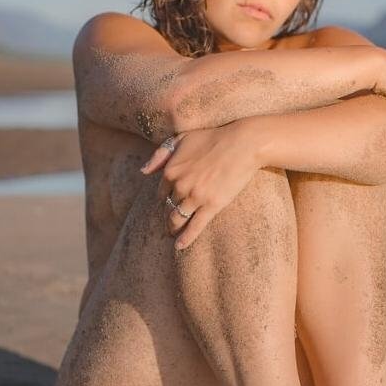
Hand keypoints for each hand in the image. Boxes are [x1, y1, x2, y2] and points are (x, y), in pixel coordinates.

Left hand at [140, 123, 259, 249]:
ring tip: (172, 234)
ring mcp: (195, 197)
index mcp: (170, 170)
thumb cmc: (213, 138)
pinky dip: (186, 238)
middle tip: (168, 224)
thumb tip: (143, 172)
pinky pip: (195, 226)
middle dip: (167, 215)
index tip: (168, 204)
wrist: (242, 144)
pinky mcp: (211, 205)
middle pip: (168, 207)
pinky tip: (179, 246)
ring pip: (177, 218)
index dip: (164, 199)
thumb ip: (160, 155)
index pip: (161, 192)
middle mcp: (179, 185)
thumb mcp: (181, 139)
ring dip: (173, 227)